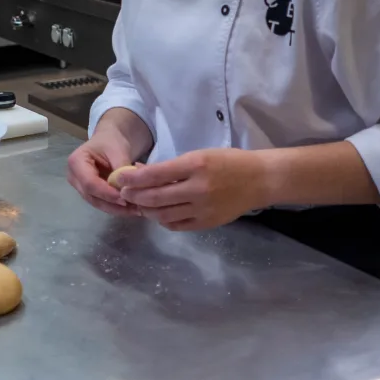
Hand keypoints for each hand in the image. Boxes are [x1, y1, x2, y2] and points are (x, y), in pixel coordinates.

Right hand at [67, 129, 140, 217]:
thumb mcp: (118, 150)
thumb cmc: (112, 142)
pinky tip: (129, 208)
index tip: (124, 199)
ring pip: (96, 202)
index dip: (106, 193)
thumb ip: (121, 169)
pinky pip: (101, 203)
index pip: (89, 183)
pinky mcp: (89, 192)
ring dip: (115, 208)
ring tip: (134, 210)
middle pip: (91, 196)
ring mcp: (80, 186)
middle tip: (133, 208)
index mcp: (76, 161)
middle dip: (112, 204)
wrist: (110, 141)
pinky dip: (115, 207)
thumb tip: (126, 190)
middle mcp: (74, 176)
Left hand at [116, 148, 266, 230]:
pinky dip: (163, 220)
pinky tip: (158, 214)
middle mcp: (197, 188)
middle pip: (156, 197)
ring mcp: (203, 209)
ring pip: (163, 214)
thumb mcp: (199, 155)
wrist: (258, 180)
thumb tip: (142, 172)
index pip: (155, 174)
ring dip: (146, 210)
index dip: (134, 179)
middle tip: (123, 194)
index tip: (120, 179)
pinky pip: (177, 225)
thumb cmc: (227, 161)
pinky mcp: (207, 223)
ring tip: (139, 204)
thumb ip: (172, 166)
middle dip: (135, 196)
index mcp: (195, 165)